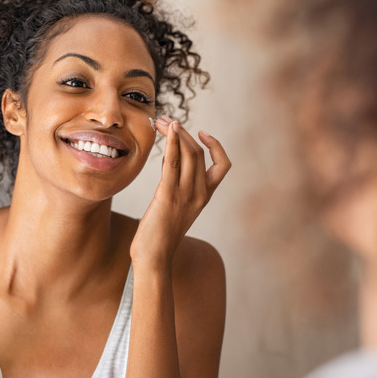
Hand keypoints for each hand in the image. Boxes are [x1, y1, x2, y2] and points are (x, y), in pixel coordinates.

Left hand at [130, 116, 230, 269]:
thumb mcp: (176, 209)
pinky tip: (165, 130)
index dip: (216, 145)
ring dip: (175, 132)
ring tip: (161, 121)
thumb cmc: (160, 236)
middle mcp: (199, 194)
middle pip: (199, 153)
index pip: (223, 165)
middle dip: (184, 132)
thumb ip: (178, 188)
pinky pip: (172, 163)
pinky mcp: (168, 195)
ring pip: (188, 153)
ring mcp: (185, 195)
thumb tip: (170, 166)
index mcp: (205, 197)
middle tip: (167, 120)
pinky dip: (171, 142)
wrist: (154, 258)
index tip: (200, 132)